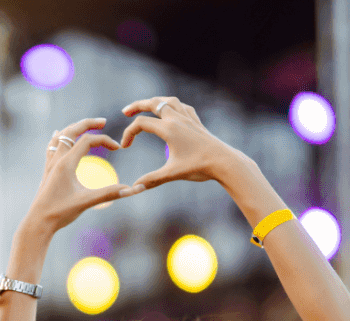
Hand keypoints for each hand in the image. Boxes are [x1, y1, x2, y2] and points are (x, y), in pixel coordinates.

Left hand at [24, 118, 131, 233]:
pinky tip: (56, 135)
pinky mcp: (47, 172)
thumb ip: (109, 193)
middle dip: (88, 124)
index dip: (105, 140)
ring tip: (84, 126)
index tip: (118, 148)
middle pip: (71, 131)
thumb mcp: (86, 202)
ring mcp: (50, 165)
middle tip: (103, 122)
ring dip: (73, 129)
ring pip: (60, 137)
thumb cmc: (60, 213)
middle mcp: (57, 160)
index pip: (87, 140)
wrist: (38, 223)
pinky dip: (58, 137)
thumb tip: (133, 190)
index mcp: (66, 163)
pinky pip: (51, 147)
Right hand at [120, 96, 237, 189]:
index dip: (128, 134)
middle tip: (125, 112)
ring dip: (155, 101)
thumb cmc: (199, 167)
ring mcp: (188, 118)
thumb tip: (133, 189)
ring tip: (146, 106)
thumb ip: (151, 180)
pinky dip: (172, 105)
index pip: (141, 123)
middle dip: (137, 106)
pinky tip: (171, 111)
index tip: (125, 147)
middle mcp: (177, 119)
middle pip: (153, 103)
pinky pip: (182, 106)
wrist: (224, 162)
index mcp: (169, 129)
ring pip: (168, 101)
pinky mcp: (196, 122)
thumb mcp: (172, 174)